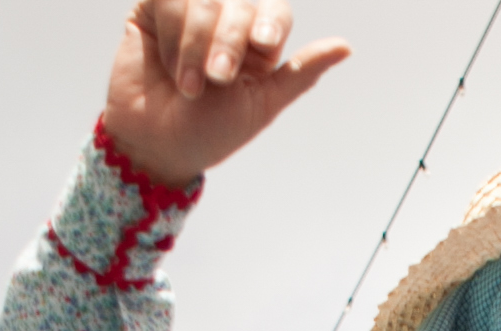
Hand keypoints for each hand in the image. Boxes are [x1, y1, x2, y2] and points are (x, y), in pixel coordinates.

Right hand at [104, 0, 349, 187]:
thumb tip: (346, 47)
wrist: (154, 146)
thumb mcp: (261, 105)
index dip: (268, 21)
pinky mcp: (155, 8)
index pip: (272, 9)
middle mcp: (227, 19)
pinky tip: (169, 66)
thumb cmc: (208, 132)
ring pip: (203, 1)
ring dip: (196, 46)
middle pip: (239, 3)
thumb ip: (300, 73)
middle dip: (229, 41)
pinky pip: (169, 1)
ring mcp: (191, 11)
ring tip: (189, 87)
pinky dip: (172, 37)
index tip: (263, 43)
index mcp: (257, 39)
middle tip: (217, 79)